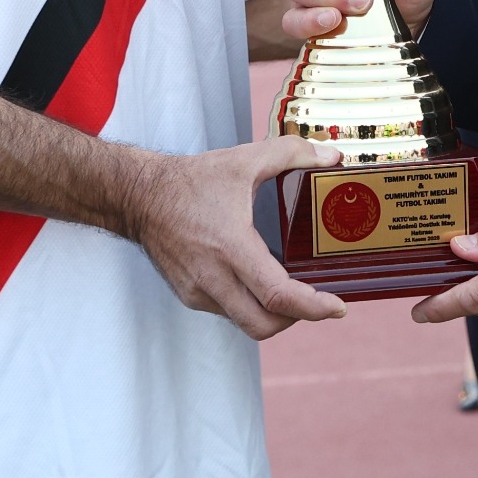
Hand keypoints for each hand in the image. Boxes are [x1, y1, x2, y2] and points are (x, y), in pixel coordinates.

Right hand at [116, 135, 347, 339]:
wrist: (140, 196)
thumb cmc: (192, 180)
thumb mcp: (246, 159)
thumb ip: (293, 153)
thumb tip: (333, 156)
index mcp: (231, 246)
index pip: (276, 295)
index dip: (312, 308)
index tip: (338, 308)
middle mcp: (213, 276)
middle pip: (264, 325)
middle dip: (298, 319)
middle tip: (319, 301)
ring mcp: (199, 291)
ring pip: (246, 323)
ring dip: (274, 315)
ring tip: (294, 292)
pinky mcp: (190, 295)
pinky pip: (229, 313)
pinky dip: (251, 307)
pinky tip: (261, 284)